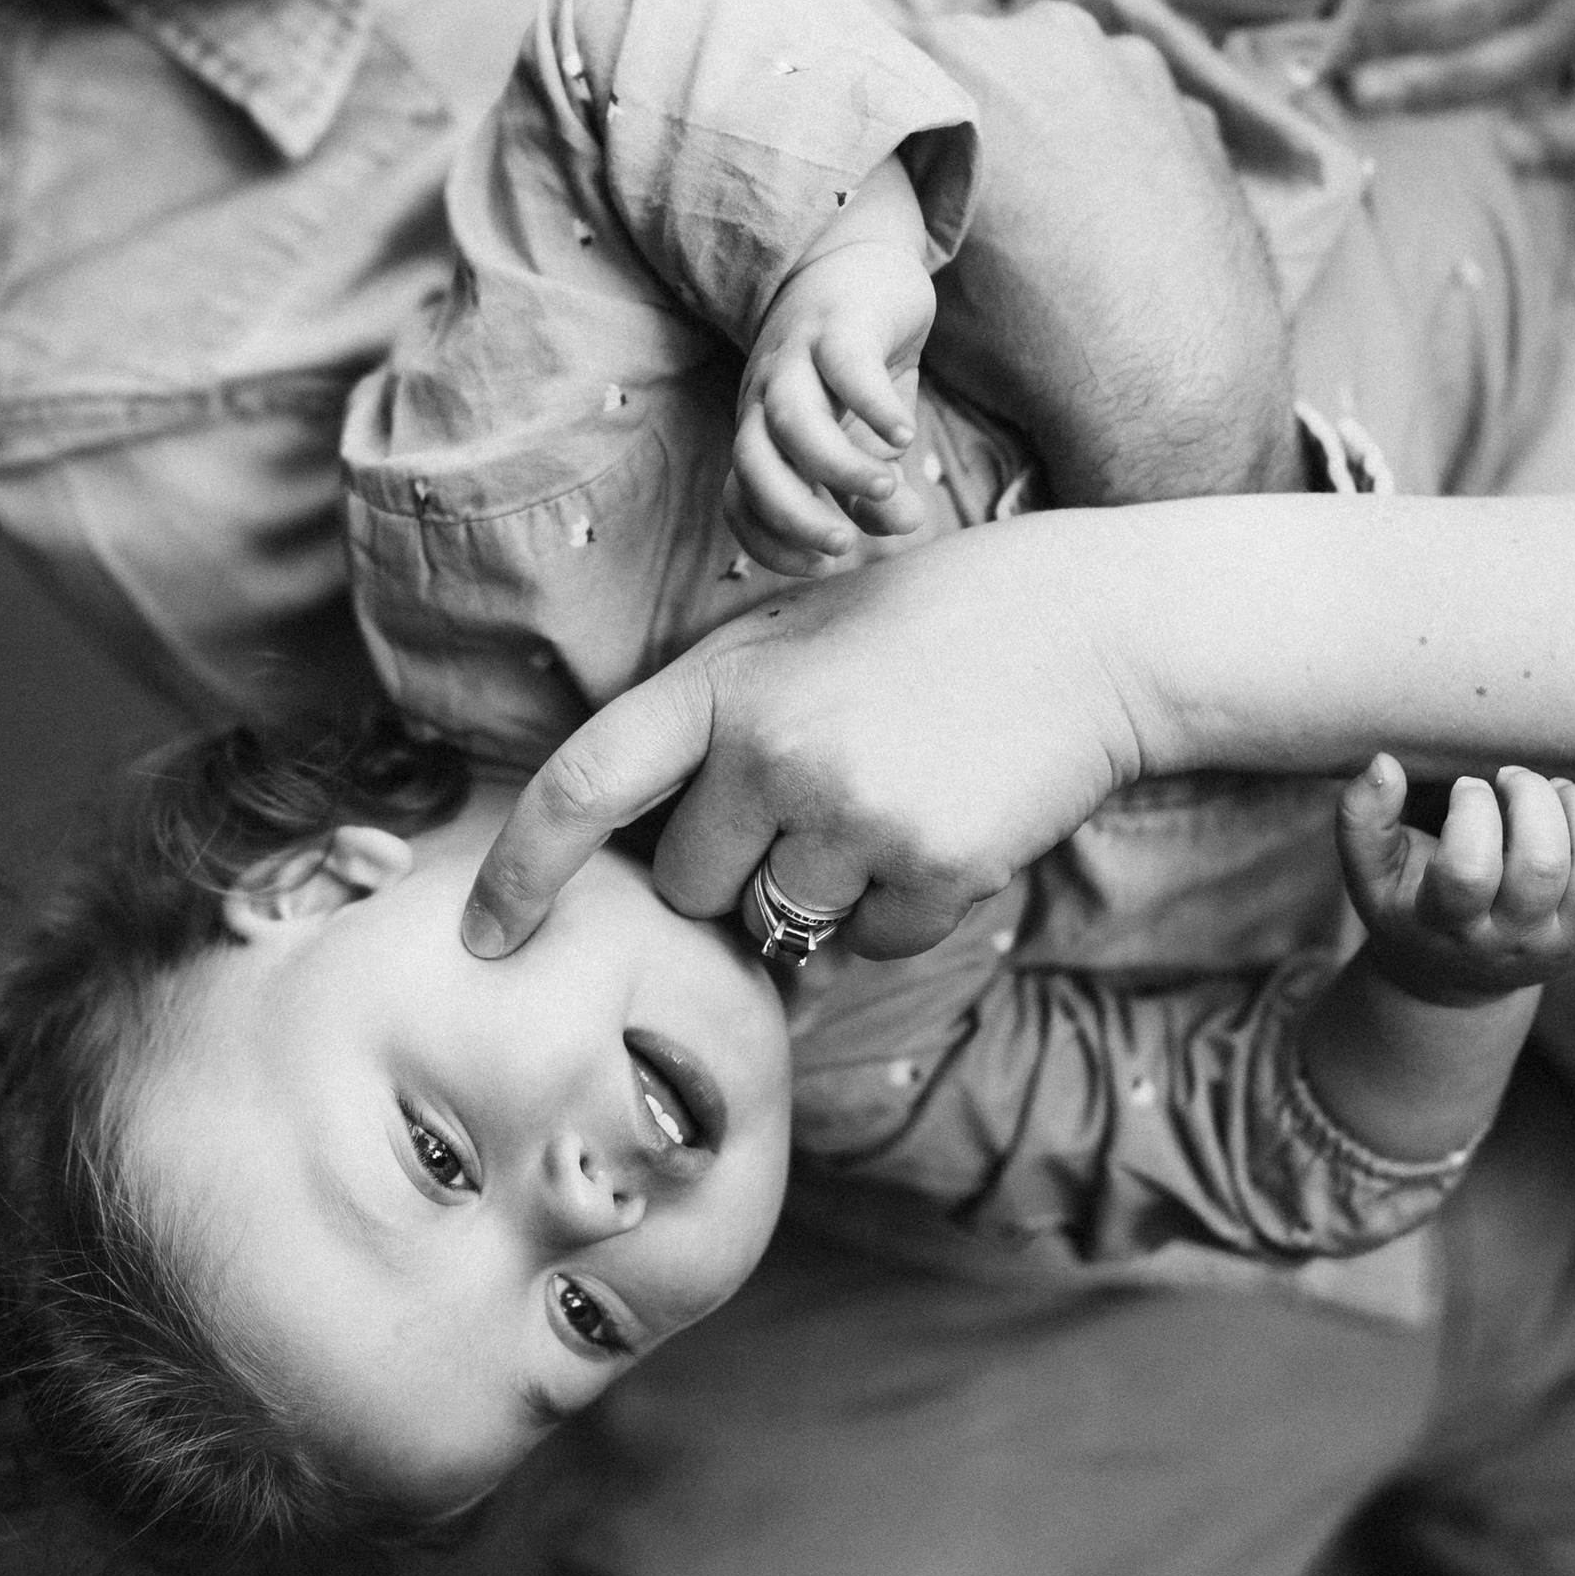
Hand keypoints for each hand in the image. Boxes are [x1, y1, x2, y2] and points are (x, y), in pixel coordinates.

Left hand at [461, 514, 1152, 962]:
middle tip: (817, 796)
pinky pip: (869, 946)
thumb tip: (648, 864)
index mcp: (720, 681)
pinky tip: (942, 825)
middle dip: (734, 869)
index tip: (485, 937)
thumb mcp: (790, 641)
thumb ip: (707, 729)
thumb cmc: (923, 633)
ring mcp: (853, 812)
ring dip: (819, 894)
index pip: (582, 785)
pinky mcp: (931, 867)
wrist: (1089, 630)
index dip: (520, 871)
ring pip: (779, 926)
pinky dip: (896, 911)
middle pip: (691, 885)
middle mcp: (771, 748)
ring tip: (886, 799)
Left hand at [728, 236, 932, 572]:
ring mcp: (799, 356)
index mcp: (764, 431)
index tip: (819, 567)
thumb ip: (875, 488)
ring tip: (885, 487)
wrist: (863, 262)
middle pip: (753, 463)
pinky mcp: (841, 323)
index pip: (739, 497)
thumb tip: (900, 526)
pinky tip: (906, 437)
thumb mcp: (868, 437)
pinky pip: (846, 365)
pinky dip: (873, 408)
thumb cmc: (858, 365)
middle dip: (791, 514)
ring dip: (836, 465)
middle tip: (841, 545)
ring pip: (791, 418)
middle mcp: (768, 396)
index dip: (769, 540)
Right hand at [922, 0, 1298, 502]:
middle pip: (986, 60)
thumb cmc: (1024, 333)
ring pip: (1064, 83)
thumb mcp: (912, 262)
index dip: (897, 119)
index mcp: (959, 56)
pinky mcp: (1193, 108)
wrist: (1169, 383)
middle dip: (979, 115)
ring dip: (1050, 127)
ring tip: (1052, 216)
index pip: (900, 63)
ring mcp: (1132, 65)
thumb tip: (877, 158)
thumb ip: (893, 183)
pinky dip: (1117, 152)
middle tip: (980, 197)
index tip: (903, 164)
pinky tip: (1113, 221)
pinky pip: (1132, 116)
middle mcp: (1048, 35)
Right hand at [1335, 753, 1574, 1006]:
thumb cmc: (1411, 904)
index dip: (1472, 812)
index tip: (1466, 788)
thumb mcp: (1369, 872)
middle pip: (1543, 866)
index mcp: (1450, 925)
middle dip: (1530, 797)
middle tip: (1511, 779)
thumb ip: (1362, 818)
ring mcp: (1568, 940)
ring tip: (1554, 794)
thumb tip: (1384, 763)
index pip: (1470, 871)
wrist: (1459, 972)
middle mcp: (1515, 940)